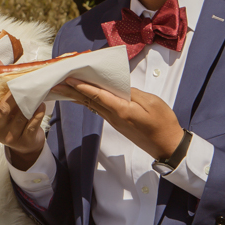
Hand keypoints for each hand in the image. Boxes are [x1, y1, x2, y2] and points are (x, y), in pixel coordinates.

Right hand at [0, 55, 47, 168]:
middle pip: (4, 112)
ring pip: (19, 117)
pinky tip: (41, 105)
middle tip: (19, 86)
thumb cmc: (10, 117)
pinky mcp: (25, 140)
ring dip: (27, 103)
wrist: (25, 142)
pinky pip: (32, 125)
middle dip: (12, 98)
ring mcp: (11, 137)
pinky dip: (37, 114)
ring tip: (33, 92)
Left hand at [54, 78, 183, 160]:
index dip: (82, 86)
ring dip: (77, 96)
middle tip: (56, 83)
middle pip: (89, 101)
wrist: (167, 146)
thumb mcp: (152, 103)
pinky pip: (98, 109)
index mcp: (122, 110)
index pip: (97, 96)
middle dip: (72, 91)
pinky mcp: (117, 123)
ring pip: (91, 105)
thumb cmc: (163, 123)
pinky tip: (81, 98)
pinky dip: (88, 101)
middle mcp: (114, 117)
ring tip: (63, 88)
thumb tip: (119, 87)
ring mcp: (115, 121)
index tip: (68, 79)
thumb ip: (133, 93)